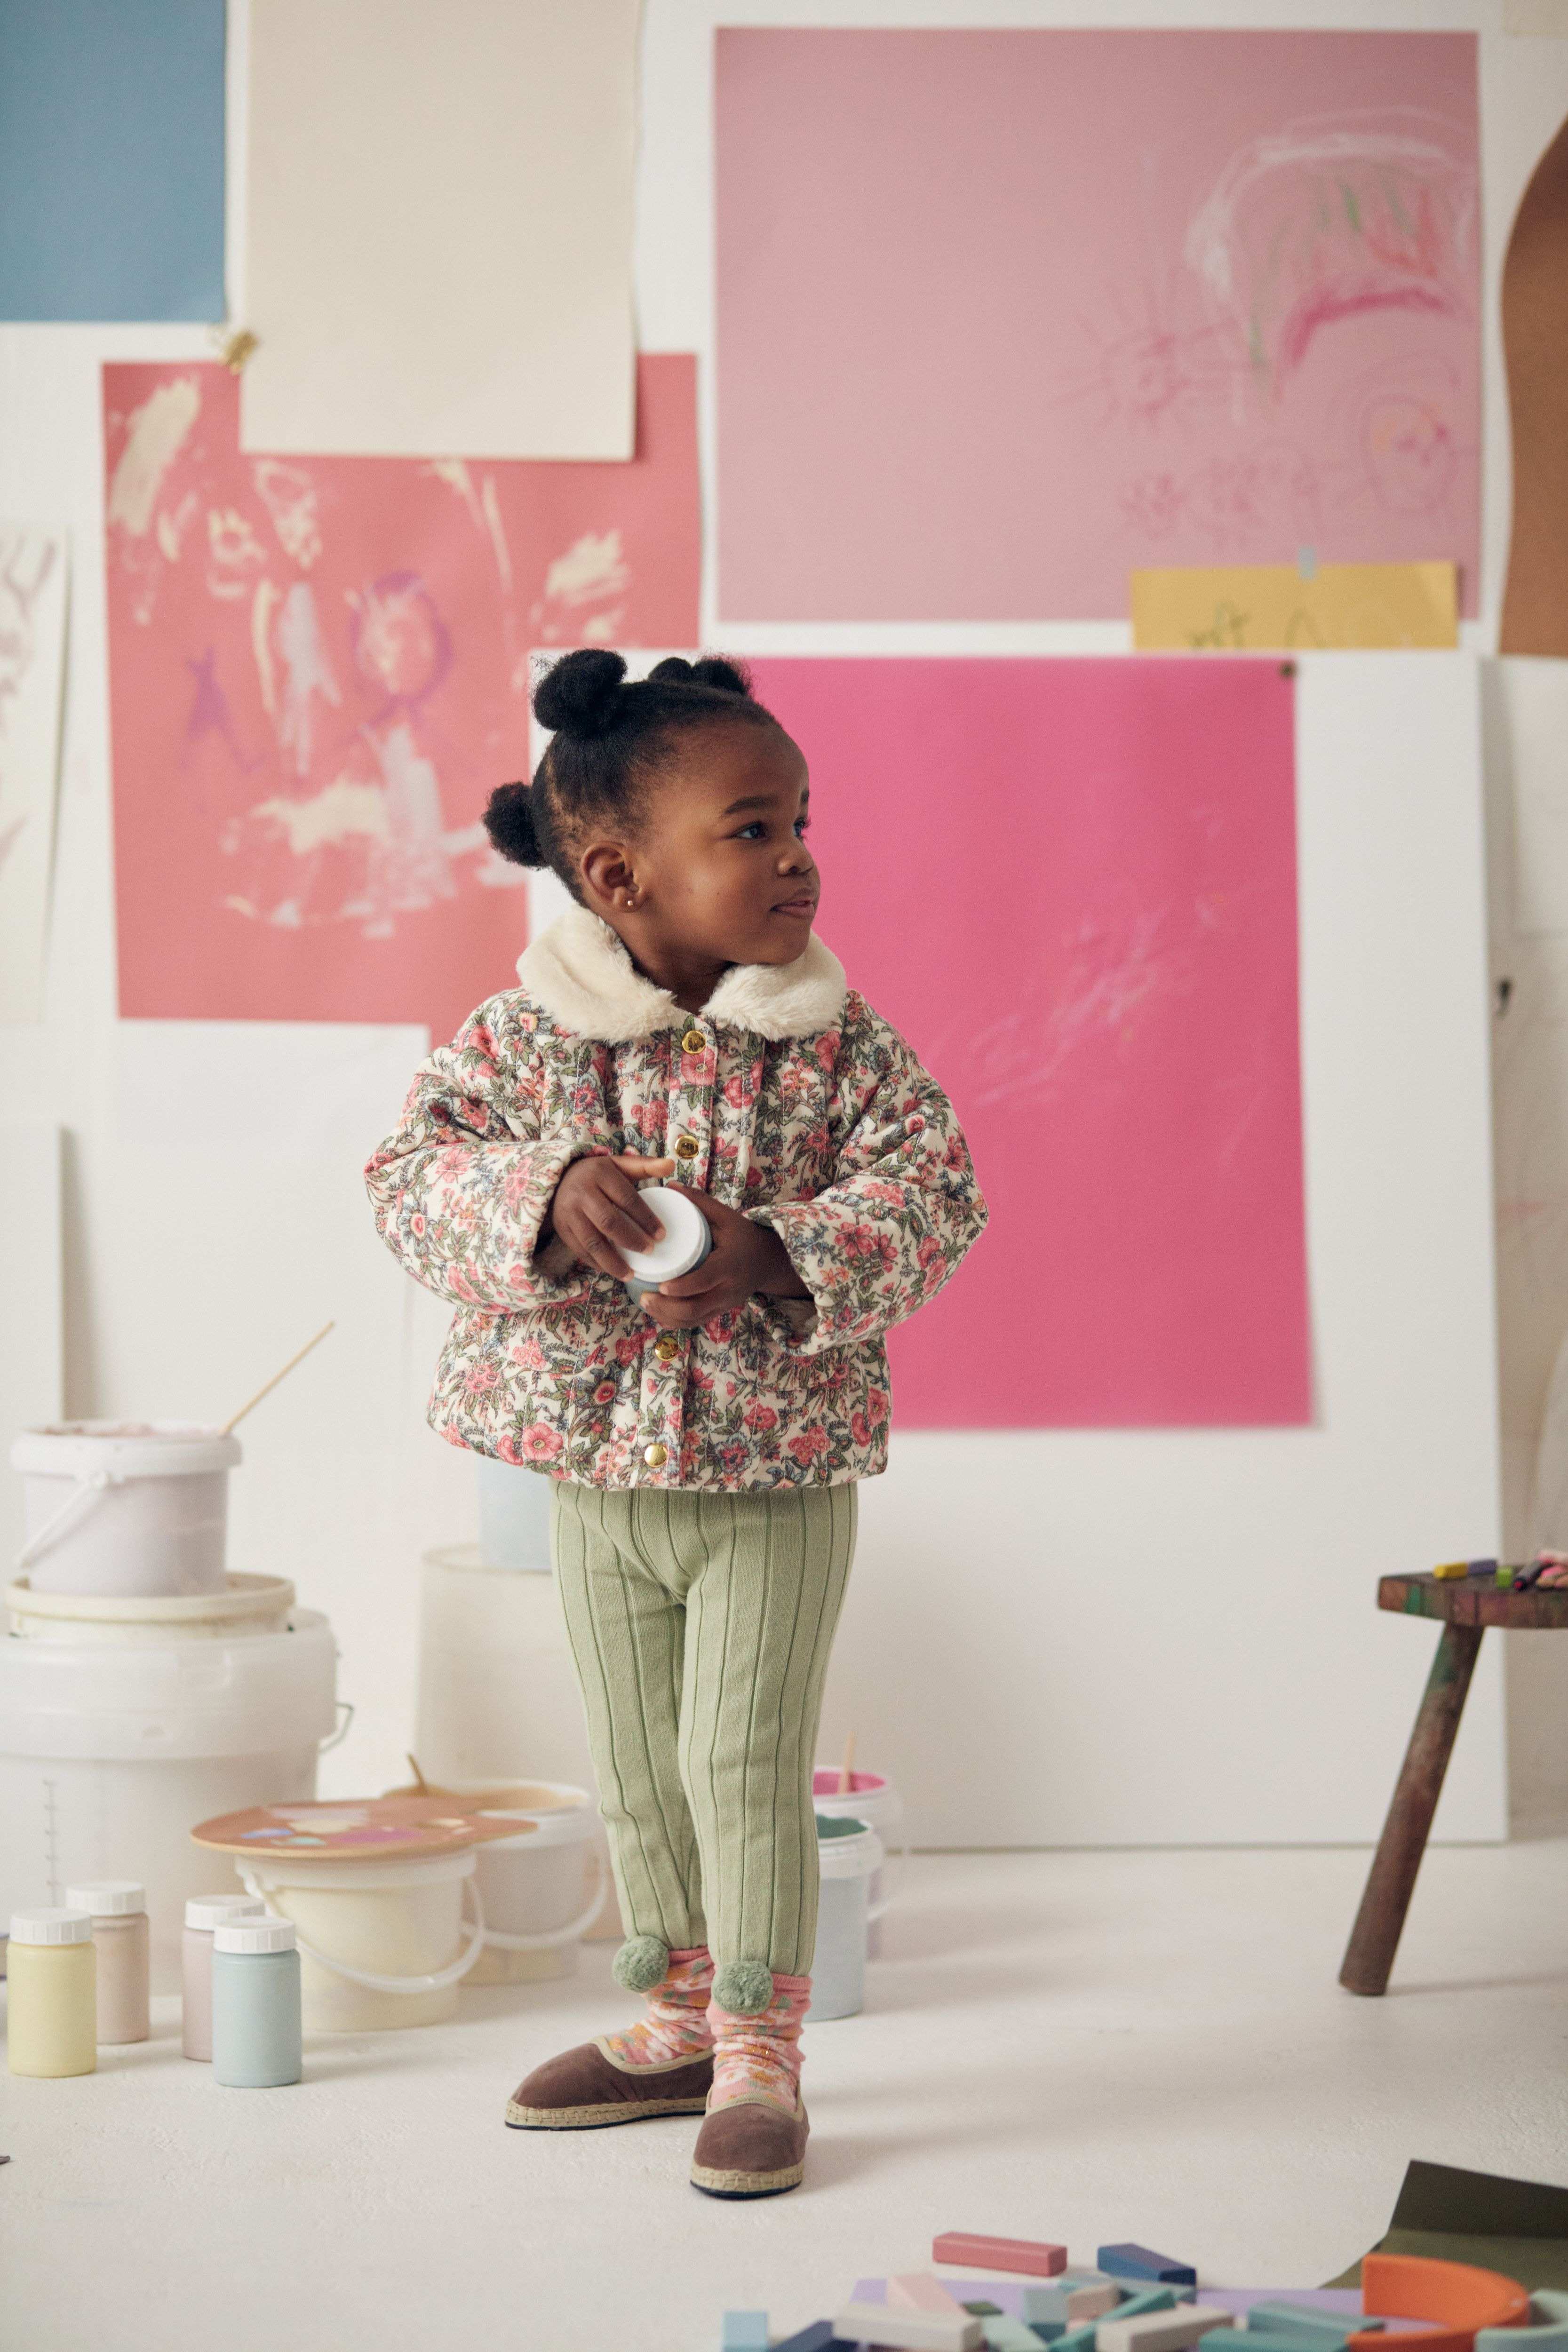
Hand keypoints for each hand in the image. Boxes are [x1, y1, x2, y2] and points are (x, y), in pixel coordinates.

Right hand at [544, 1153, 675, 1279]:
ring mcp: (568, 1212)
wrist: (560, 1179)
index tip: (661, 1235)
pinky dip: (596, 1263)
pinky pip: (580, 1250)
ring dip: (613, 1261)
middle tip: (650, 1251)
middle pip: (609, 1222)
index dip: (645, 1218)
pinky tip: (611, 1270)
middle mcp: (581, 1192)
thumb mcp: (620, 1165)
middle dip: (631, 1240)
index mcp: (600, 1174)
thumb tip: (671, 1165)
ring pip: (592, 1241)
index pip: (627, 1199)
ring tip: (630, 1274)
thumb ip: (646, 1165)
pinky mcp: (561, 1227)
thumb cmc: (598, 1175)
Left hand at [640, 1189, 808, 1327]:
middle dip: (667, 1308)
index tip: (661, 1286)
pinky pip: (696, 1323)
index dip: (682, 1287)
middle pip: (695, 1309)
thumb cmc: (744, 1236)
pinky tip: (658, 1313)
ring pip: (693, 1320)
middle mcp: (728, 1289)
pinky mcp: (720, 1311)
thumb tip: (669, 1185)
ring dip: (667, 1317)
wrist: (768, 1261)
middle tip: (644, 1297)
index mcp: (729, 1264)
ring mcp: (724, 1304)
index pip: (705, 1281)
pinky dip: (675, 1322)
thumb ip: (699, 1201)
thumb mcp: (726, 1216)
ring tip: (646, 1304)